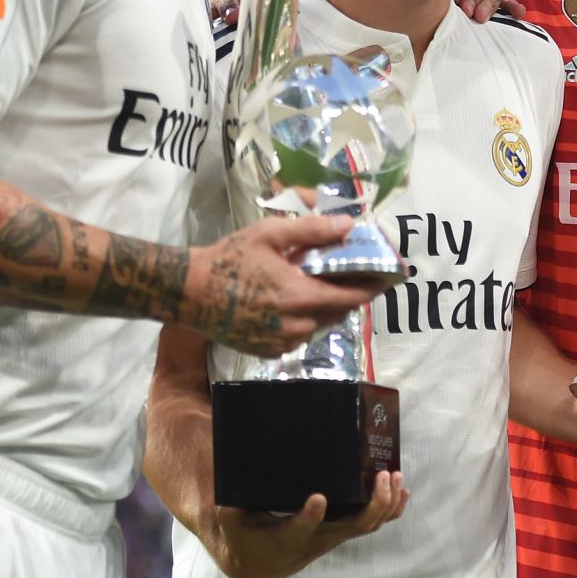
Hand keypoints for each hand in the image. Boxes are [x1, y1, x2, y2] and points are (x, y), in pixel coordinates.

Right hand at [181, 214, 379, 356]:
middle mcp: (298, 326)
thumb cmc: (230, 258)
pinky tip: (292, 301)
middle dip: (349, 294)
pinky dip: (305, 319)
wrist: (189, 293)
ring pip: (320, 324)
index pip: (352, 297)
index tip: (387, 278)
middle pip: (339, 312)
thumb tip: (349, 226)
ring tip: (318, 284)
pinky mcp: (269, 352)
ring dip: (326, 306)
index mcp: (301, 297)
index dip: (372, 288)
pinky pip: (301, 335)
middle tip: (351, 275)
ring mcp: (283, 343)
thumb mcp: (270, 235)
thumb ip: (313, 230)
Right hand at [209, 472, 408, 577]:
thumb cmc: (242, 533)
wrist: (256, 563)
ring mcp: (332, 537)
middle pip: (352, 527)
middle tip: (381, 476)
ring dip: (385, 504)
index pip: (298, 530)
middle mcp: (315, 540)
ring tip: (395, 477)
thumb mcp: (230, 515)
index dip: (309, 518)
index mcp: (284, 536)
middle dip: (372, 504)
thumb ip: (232, 496)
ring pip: (366, 526)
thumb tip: (235, 460)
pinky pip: (370, 523)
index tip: (317, 499)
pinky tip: (401, 492)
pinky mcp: (339, 532)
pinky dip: (389, 509)